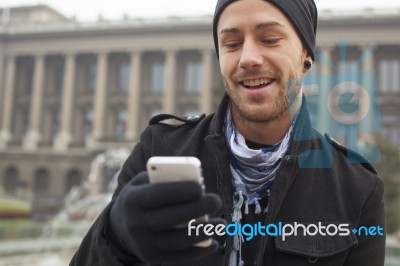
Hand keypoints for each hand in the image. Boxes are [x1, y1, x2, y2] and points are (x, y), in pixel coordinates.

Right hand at [108, 172, 223, 263]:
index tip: (199, 187)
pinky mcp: (153, 258)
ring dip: (204, 232)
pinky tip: (213, 242)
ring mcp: (144, 244)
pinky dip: (199, 250)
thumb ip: (164, 179)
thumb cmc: (142, 197)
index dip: (179, 191)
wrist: (121, 227)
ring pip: (179, 240)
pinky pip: (180, 256)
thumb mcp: (143, 183)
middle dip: (197, 209)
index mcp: (132, 200)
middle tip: (216, 200)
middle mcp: (136, 224)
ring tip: (221, 223)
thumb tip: (194, 182)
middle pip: (172, 218)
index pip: (157, 195)